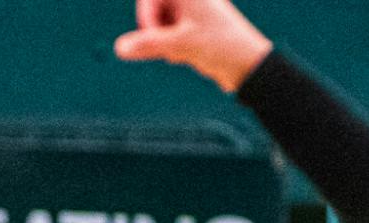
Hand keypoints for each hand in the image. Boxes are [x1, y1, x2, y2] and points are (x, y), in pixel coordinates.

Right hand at [113, 0, 274, 91]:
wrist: (249, 66)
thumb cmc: (220, 46)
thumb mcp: (180, 45)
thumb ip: (147, 45)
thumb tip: (119, 48)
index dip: (146, 17)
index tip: (152, 37)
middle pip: (153, 10)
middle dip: (156, 32)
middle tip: (169, 51)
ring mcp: (192, 11)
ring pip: (160, 24)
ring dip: (163, 42)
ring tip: (179, 54)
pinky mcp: (194, 26)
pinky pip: (170, 33)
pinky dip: (171, 45)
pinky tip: (183, 56)